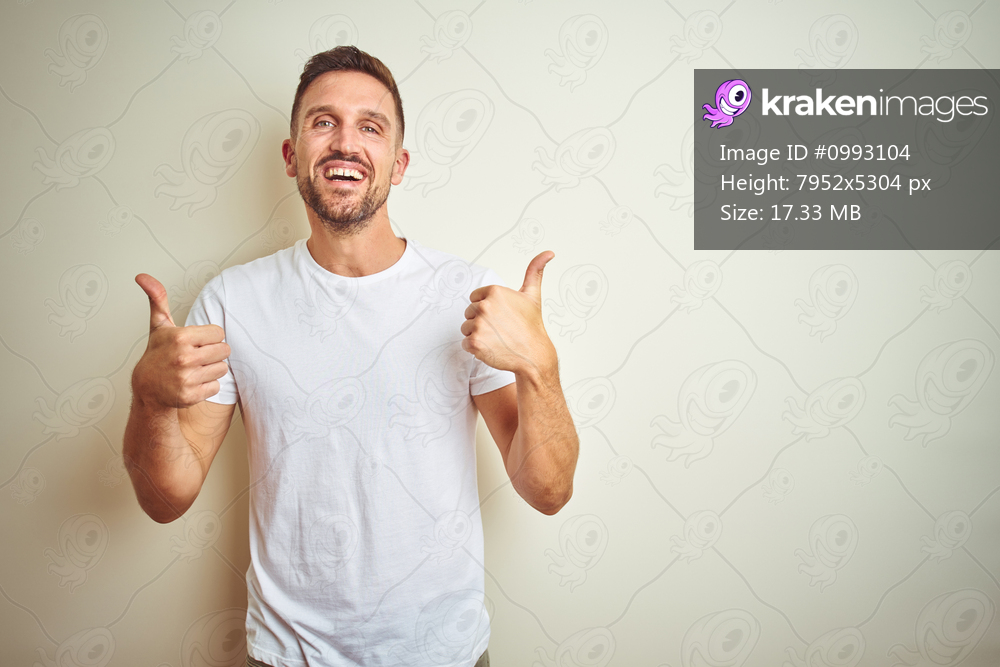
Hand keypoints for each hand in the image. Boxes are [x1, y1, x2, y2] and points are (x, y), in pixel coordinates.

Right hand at [132, 274, 230, 408]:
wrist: (147, 388)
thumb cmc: (157, 354)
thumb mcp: (159, 326)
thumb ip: (158, 299)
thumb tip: (142, 276)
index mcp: (180, 338)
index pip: (219, 333)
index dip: (209, 337)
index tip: (196, 342)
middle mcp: (184, 358)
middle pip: (224, 350)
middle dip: (213, 353)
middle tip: (196, 356)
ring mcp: (187, 378)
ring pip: (222, 368)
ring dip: (212, 369)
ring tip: (194, 369)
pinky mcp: (191, 396)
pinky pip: (216, 386)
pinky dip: (208, 385)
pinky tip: (193, 382)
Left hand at [461, 252, 557, 376]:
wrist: (533, 354)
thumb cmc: (531, 326)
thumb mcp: (532, 295)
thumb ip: (534, 271)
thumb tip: (549, 253)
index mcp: (494, 292)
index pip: (475, 298)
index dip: (487, 309)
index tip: (500, 316)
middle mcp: (485, 306)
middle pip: (469, 313)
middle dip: (481, 322)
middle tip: (500, 329)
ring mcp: (479, 325)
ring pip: (466, 328)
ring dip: (478, 335)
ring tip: (496, 338)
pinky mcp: (474, 342)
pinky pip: (465, 344)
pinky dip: (476, 348)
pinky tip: (492, 347)